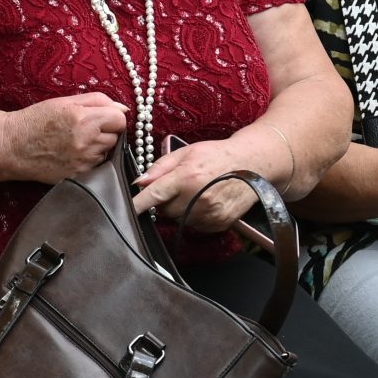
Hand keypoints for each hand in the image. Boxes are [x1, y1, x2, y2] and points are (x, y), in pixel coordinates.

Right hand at [7, 93, 129, 182]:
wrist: (14, 146)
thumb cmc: (37, 120)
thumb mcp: (64, 101)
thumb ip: (97, 100)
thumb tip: (122, 108)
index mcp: (84, 119)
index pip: (120, 119)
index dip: (112, 116)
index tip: (102, 117)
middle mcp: (87, 142)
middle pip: (116, 136)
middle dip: (105, 131)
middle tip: (84, 128)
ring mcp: (84, 162)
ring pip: (107, 152)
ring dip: (98, 146)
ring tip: (76, 141)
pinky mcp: (80, 175)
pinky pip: (96, 166)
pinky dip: (89, 159)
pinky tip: (72, 153)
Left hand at [133, 135, 279, 233]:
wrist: (251, 164)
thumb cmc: (215, 155)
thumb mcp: (185, 152)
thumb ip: (160, 167)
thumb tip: (140, 182)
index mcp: (186, 177)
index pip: (154, 195)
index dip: (138, 204)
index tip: (126, 211)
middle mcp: (197, 198)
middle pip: (165, 210)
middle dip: (164, 200)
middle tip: (176, 186)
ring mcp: (210, 214)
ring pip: (179, 219)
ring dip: (180, 209)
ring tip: (195, 191)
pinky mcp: (219, 224)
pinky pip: (195, 225)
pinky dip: (195, 216)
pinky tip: (205, 200)